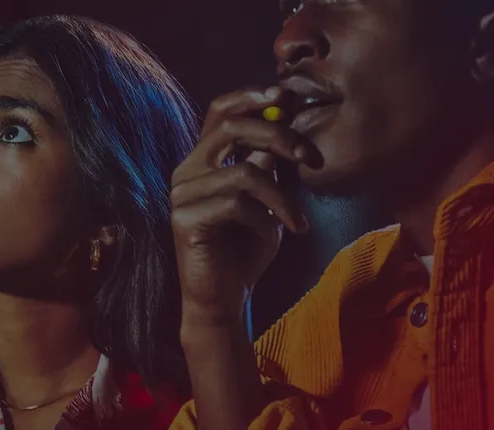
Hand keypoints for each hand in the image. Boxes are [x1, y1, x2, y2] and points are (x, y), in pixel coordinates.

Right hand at [171, 87, 311, 327]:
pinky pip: (237, 205)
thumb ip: (266, 163)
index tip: (286, 97)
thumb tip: (284, 119)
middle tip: (311, 157)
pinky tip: (276, 235)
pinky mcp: (184, 219)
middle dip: (278, 135)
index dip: (251, 97)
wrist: (225, 298)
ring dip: (282, 198)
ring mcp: (182, 194)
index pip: (220, 112)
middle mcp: (187, 171)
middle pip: (231, 128)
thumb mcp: (265, 199)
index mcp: (203, 160)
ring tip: (297, 222)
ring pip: (244, 173)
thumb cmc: (246, 248)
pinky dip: (265, 219)